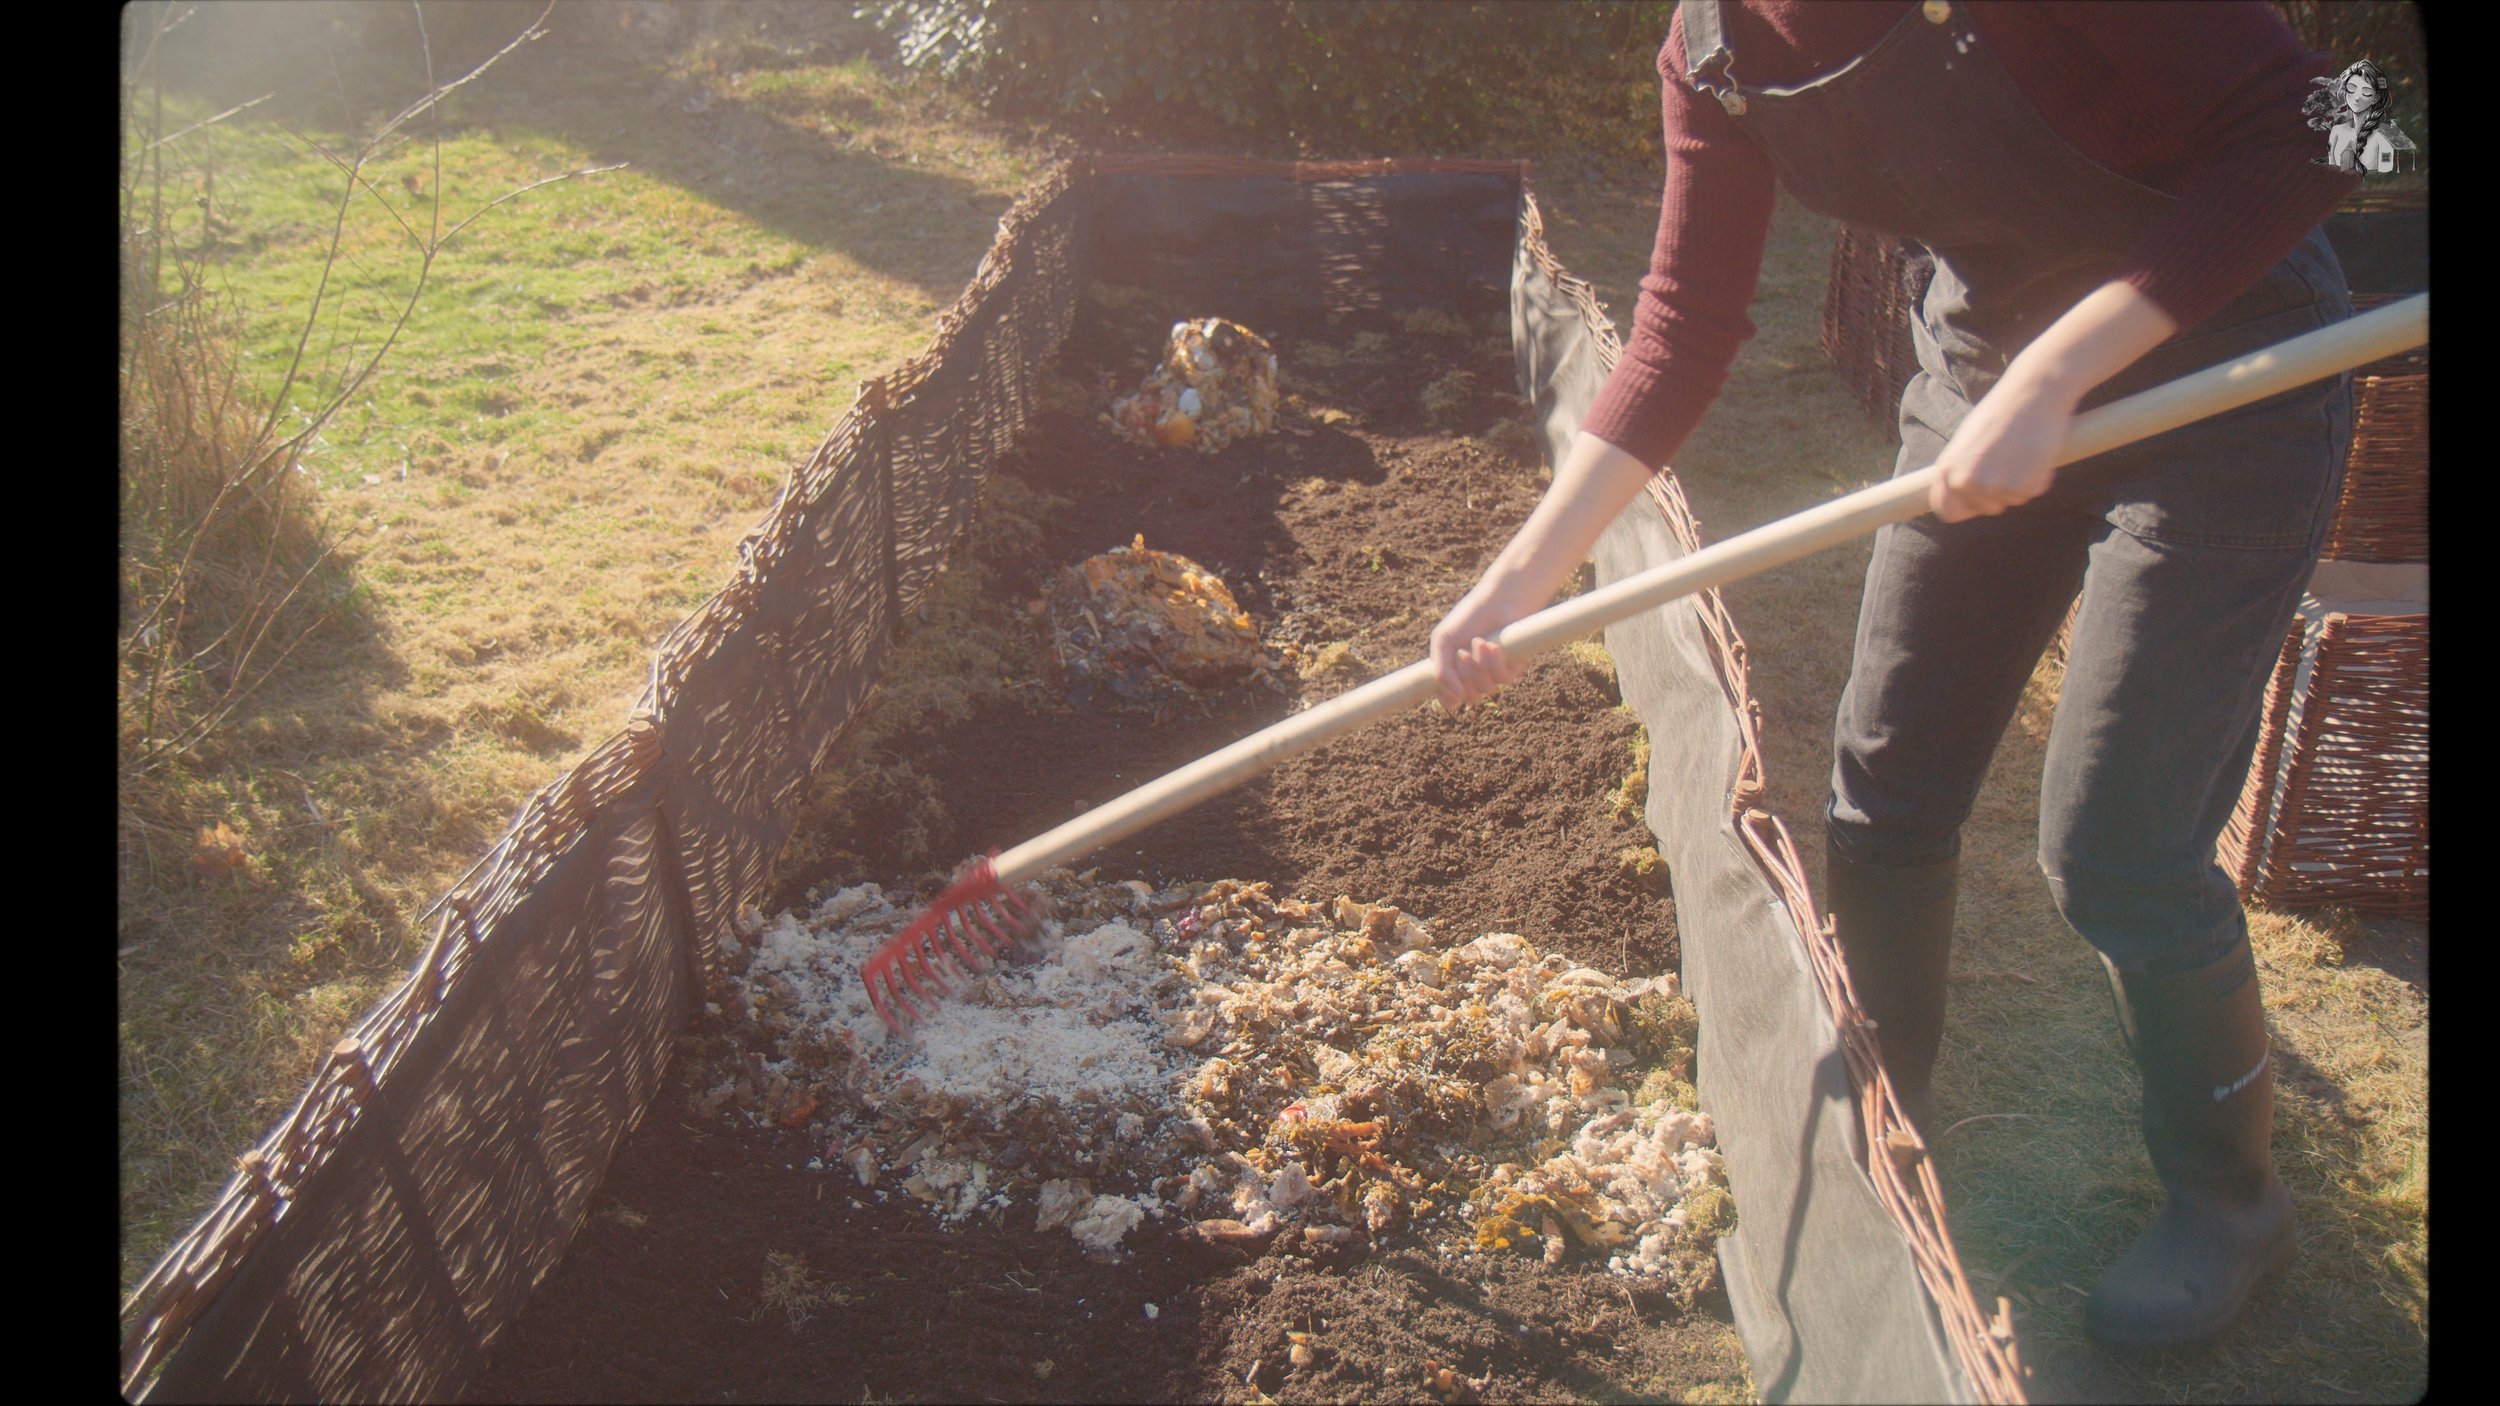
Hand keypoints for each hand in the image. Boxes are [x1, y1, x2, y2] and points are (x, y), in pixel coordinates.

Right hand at [1430, 582, 1532, 711]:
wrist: (1498, 600)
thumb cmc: (1469, 617)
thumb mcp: (1444, 640)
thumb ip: (1441, 671)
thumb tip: (1456, 698)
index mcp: (1455, 670)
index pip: (1449, 699)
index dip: (1447, 696)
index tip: (1446, 679)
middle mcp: (1475, 676)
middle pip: (1468, 697)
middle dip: (1464, 676)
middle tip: (1463, 653)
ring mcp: (1494, 673)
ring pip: (1485, 689)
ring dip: (1479, 667)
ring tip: (1479, 641)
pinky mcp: (1513, 667)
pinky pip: (1504, 679)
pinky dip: (1495, 663)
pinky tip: (1494, 645)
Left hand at [1929, 371, 2079, 522]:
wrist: (2032, 393)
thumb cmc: (2001, 412)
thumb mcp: (1967, 441)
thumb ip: (1960, 468)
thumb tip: (1957, 491)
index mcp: (1947, 470)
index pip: (1948, 511)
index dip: (1966, 508)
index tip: (1980, 500)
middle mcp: (1966, 482)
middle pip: (1986, 508)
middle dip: (2000, 493)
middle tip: (2010, 461)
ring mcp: (1993, 487)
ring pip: (2012, 500)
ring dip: (2021, 482)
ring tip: (2022, 451)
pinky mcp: (2021, 486)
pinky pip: (2032, 492)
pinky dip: (2038, 477)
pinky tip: (2036, 453)